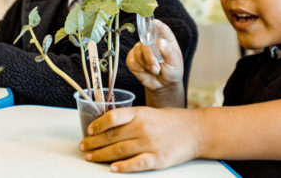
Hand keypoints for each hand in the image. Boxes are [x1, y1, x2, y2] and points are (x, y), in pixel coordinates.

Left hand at [79, 106, 200, 172]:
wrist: (195, 130)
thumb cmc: (173, 121)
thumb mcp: (151, 112)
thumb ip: (132, 118)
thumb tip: (109, 126)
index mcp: (141, 113)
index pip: (112, 117)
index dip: (97, 125)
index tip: (89, 131)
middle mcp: (143, 127)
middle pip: (111, 136)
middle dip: (94, 143)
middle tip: (84, 147)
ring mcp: (150, 144)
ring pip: (118, 151)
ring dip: (102, 155)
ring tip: (91, 157)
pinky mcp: (157, 159)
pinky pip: (135, 164)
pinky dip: (122, 167)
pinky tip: (113, 168)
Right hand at [126, 20, 183, 92]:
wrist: (163, 85)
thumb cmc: (172, 71)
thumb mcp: (175, 63)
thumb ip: (169, 52)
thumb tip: (160, 42)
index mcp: (166, 39)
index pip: (162, 29)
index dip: (158, 25)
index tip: (155, 22)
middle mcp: (153, 42)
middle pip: (146, 40)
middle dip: (150, 55)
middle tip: (156, 67)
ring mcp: (142, 49)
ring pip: (138, 51)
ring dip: (147, 63)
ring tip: (155, 71)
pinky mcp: (133, 58)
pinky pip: (132, 60)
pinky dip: (139, 67)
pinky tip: (145, 70)